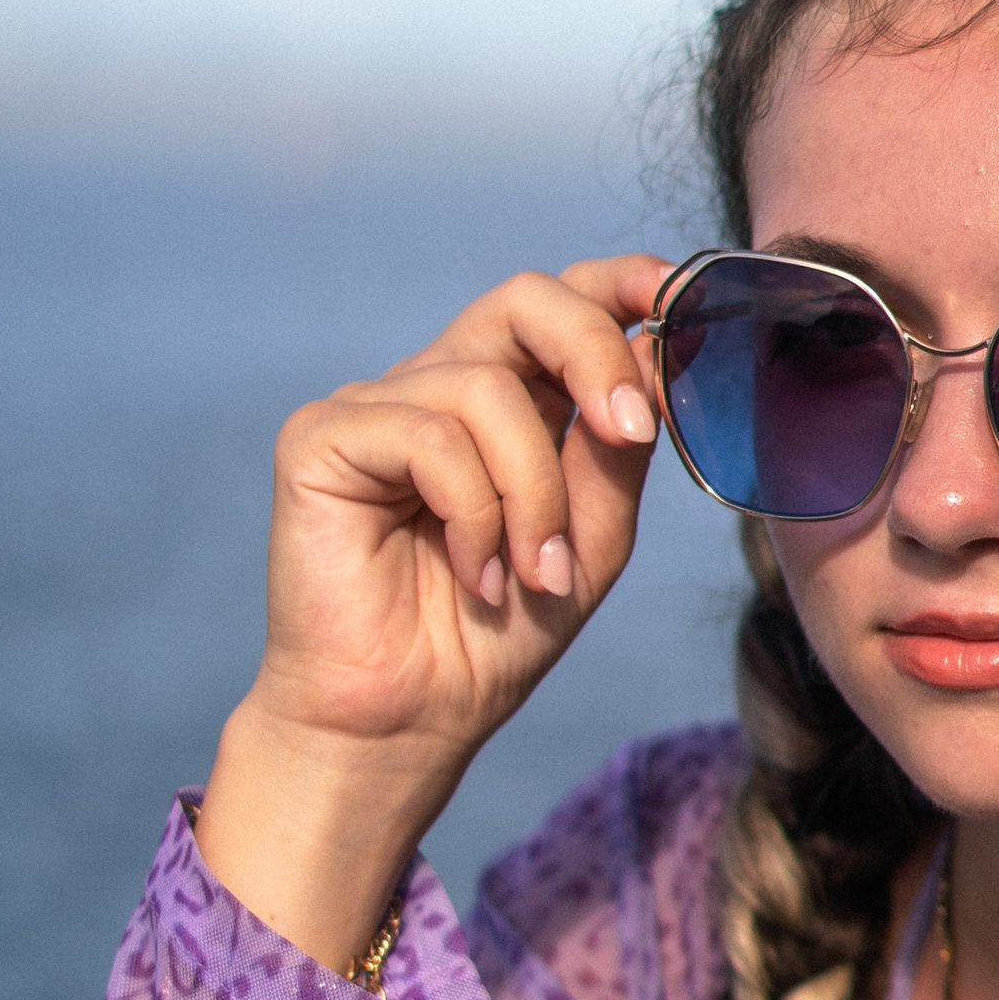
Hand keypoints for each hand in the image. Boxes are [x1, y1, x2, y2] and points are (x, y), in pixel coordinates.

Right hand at [196, 255, 668, 966]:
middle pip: (525, 300)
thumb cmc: (498, 633)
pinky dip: (474, 514)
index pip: (562, 300)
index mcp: (509, 398)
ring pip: (488, 390)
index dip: (619, 281)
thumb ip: (617, 447)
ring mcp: (377, 405)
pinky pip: (429, 437)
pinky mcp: (322, 437)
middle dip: (593, 353)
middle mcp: (440, 384)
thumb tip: (656, 351)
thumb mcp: (591, 537)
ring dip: (534, 494)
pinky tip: (473, 575)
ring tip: (532, 573)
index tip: (676, 299)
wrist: (411, 718)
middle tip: (630, 431)